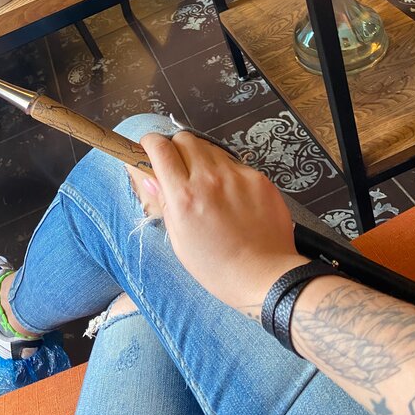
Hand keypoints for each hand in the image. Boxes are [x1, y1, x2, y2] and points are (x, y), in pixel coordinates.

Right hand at [139, 131, 305, 311]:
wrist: (265, 276)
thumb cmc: (216, 266)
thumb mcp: (179, 240)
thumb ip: (164, 203)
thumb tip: (151, 178)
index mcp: (184, 196)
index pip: (160, 148)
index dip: (150, 143)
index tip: (149, 148)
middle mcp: (209, 179)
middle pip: (185, 138)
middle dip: (176, 147)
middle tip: (179, 167)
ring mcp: (236, 176)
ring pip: (210, 147)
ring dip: (202, 158)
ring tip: (208, 184)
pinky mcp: (258, 178)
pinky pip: (234, 163)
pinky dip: (227, 172)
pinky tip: (232, 196)